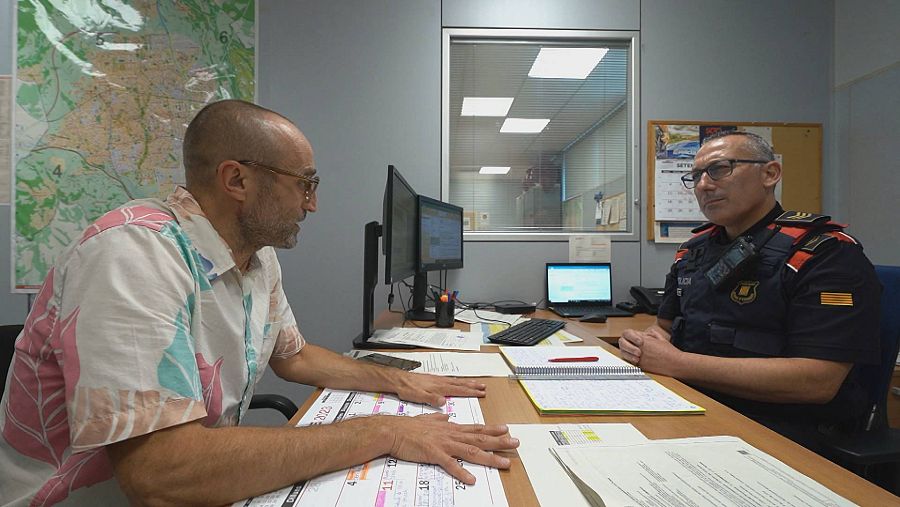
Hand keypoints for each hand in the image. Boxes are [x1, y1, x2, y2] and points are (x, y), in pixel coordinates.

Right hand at [383, 413, 518, 483]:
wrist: (393, 430)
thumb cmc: (408, 426)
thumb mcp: (427, 418)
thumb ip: (438, 417)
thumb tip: (446, 414)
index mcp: (450, 428)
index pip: (476, 428)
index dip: (492, 429)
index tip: (506, 429)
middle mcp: (451, 434)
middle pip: (480, 438)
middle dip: (499, 441)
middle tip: (516, 443)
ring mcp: (444, 444)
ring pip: (471, 451)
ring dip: (489, 457)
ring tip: (504, 463)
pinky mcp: (434, 454)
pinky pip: (450, 465)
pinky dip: (461, 472)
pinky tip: (471, 479)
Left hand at [392, 371, 486, 406]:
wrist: (398, 380)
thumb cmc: (408, 389)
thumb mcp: (418, 396)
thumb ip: (431, 399)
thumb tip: (444, 402)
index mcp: (439, 387)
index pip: (459, 389)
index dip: (471, 392)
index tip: (481, 392)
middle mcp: (440, 382)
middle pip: (460, 384)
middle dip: (472, 386)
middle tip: (484, 387)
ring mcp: (437, 380)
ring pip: (456, 381)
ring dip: (467, 383)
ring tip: (476, 384)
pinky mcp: (433, 380)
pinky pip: (450, 380)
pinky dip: (457, 381)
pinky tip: (457, 383)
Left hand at [618, 328, 679, 374]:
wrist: (675, 363)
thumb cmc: (670, 351)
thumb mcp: (661, 338)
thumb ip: (652, 334)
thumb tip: (648, 333)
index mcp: (644, 339)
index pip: (627, 334)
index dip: (628, 336)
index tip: (632, 339)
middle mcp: (640, 347)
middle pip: (622, 343)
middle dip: (624, 344)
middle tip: (629, 347)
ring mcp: (639, 357)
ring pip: (625, 353)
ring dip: (627, 353)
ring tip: (634, 354)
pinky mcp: (641, 366)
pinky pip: (631, 362)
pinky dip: (632, 361)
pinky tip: (638, 360)